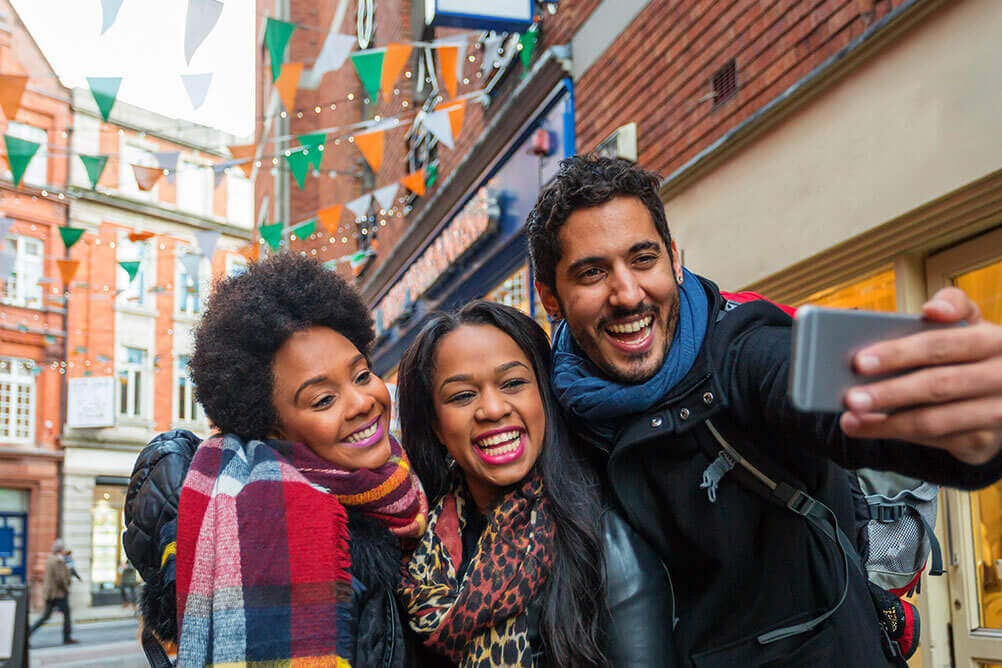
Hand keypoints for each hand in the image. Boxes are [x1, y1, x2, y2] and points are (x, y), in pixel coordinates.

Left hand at [840, 287, 1001, 464]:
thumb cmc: (975, 353)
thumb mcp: (972, 325)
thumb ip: (954, 305)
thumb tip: (933, 308)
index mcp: (994, 341)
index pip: (940, 346)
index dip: (898, 353)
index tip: (860, 362)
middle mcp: (1001, 378)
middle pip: (935, 386)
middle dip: (888, 393)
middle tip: (850, 397)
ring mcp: (995, 413)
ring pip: (933, 421)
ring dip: (886, 423)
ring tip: (851, 419)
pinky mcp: (983, 441)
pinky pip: (934, 441)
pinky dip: (897, 436)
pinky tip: (870, 429)